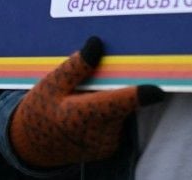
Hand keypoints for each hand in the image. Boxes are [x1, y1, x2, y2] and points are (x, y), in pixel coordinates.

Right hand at [8, 36, 162, 167]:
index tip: (157, 89)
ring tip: (86, 92)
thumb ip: (76, 66)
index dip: (139, 95)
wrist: (33, 147)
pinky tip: (89, 105)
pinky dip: (108, 110)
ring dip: (111, 97)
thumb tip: (97, 44)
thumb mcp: (50, 84)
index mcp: (81, 115)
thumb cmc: (40, 111)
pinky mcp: (110, 147)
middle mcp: (99, 133)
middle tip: (102, 68)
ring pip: (120, 111)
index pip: (118, 104)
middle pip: (121, 101)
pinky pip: (116, 120)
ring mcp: (106, 143)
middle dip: (116, 83)